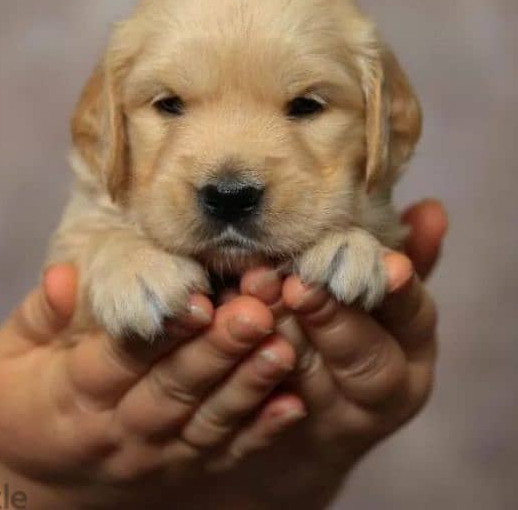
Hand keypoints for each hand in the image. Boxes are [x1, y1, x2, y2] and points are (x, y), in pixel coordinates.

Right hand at [0, 266, 305, 508]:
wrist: (31, 478)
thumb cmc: (18, 399)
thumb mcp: (10, 353)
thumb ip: (41, 313)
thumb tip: (65, 275)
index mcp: (73, 393)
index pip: (121, 357)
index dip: (161, 330)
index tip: (198, 299)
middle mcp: (119, 429)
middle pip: (173, 387)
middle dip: (217, 350)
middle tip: (257, 311)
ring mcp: (154, 455)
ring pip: (206, 419)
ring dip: (247, 385)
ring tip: (282, 348)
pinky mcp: (180, 468)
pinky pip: (221, 453)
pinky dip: (258, 433)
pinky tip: (292, 406)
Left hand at [236, 199, 446, 506]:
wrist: (312, 421)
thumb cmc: (351, 335)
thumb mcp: (381, 301)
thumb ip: (402, 261)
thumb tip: (432, 210)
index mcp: (411, 347)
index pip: (412, 316)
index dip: (396, 291)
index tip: (384, 265)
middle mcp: (383, 390)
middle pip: (361, 356)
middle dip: (328, 314)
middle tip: (295, 282)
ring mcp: (335, 421)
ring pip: (307, 378)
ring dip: (276, 333)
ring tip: (247, 292)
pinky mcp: (285, 437)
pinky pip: (260, 406)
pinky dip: (240, 367)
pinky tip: (216, 326)